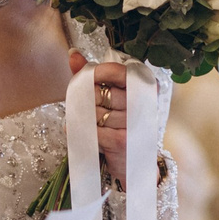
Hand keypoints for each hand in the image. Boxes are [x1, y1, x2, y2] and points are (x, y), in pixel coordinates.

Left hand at [70, 54, 131, 184]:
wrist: (133, 165)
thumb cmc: (120, 127)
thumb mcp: (111, 99)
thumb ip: (93, 76)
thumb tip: (73, 54)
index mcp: (145, 87)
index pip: (116, 71)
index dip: (98, 74)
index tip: (91, 80)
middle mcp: (143, 103)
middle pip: (98, 93)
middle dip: (88, 102)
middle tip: (94, 111)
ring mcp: (132, 122)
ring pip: (92, 112)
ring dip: (86, 120)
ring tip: (96, 126)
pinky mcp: (121, 140)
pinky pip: (90, 129)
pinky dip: (82, 133)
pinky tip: (90, 136)